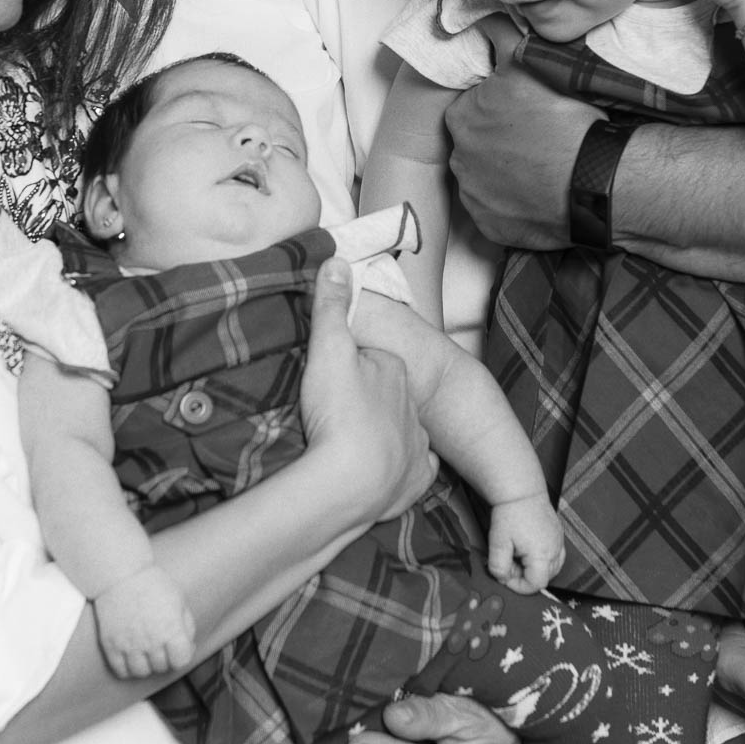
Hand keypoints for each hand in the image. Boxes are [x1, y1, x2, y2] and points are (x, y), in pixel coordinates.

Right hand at [93, 565, 195, 678]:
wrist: (121, 573)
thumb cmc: (153, 583)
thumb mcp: (179, 599)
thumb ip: (187, 626)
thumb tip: (189, 647)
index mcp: (171, 629)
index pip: (181, 661)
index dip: (181, 655)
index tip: (177, 646)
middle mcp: (151, 641)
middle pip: (161, 667)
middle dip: (164, 658)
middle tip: (159, 643)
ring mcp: (129, 645)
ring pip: (141, 673)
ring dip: (146, 665)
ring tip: (145, 651)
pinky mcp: (111, 645)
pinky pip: (121, 671)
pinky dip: (127, 668)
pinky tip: (130, 655)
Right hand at [300, 258, 437, 524]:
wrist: (348, 485)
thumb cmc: (338, 412)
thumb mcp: (327, 349)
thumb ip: (332, 305)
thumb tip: (337, 259)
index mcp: (395, 371)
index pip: (374, 359)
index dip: (351, 366)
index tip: (328, 378)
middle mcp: (414, 408)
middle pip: (387, 397)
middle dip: (367, 401)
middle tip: (333, 413)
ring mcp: (417, 448)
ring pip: (401, 433)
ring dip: (381, 435)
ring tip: (349, 445)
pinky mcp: (414, 484)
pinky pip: (410, 472)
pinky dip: (397, 470)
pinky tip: (378, 472)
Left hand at [445, 15, 599, 247]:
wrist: (594, 178)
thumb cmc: (563, 117)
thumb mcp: (528, 63)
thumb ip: (500, 36)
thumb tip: (482, 16)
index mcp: (461, 118)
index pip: (472, 108)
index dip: (498, 108)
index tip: (524, 112)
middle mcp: (459, 159)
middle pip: (475, 144)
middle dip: (498, 141)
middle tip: (536, 140)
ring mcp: (475, 198)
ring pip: (485, 179)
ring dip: (504, 173)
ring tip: (541, 168)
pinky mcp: (492, 228)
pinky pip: (498, 213)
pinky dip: (514, 206)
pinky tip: (539, 195)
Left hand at [487, 492, 564, 592]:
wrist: (521, 491)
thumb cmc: (509, 514)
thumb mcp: (497, 543)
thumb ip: (498, 567)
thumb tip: (503, 579)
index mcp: (542, 555)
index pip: (536, 584)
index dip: (519, 586)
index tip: (506, 576)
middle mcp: (556, 550)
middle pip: (544, 578)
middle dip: (525, 575)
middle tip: (509, 560)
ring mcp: (560, 542)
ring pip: (551, 569)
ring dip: (534, 567)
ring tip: (518, 552)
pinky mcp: (559, 535)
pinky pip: (555, 556)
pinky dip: (542, 558)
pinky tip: (527, 546)